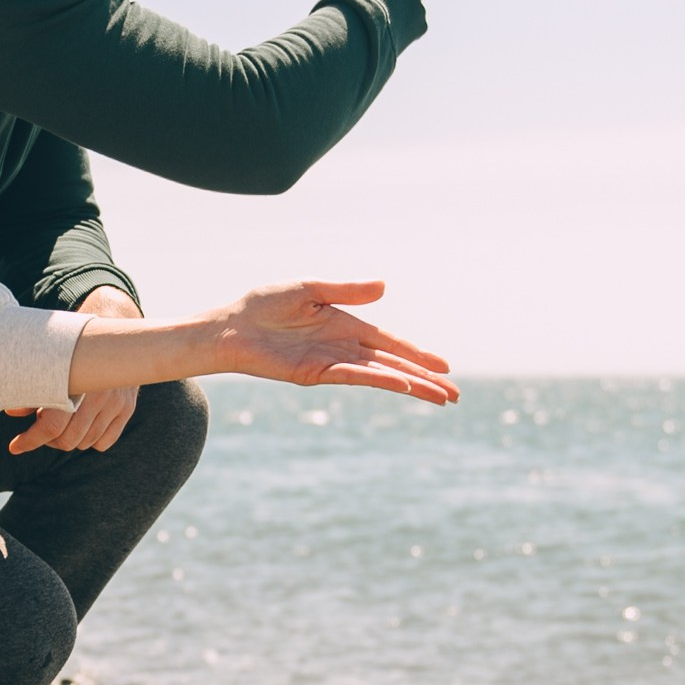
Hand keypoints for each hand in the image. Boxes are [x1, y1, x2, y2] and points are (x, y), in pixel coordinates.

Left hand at [7, 287, 142, 453]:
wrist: (114, 328)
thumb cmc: (75, 347)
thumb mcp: (51, 362)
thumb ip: (32, 388)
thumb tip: (11, 412)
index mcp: (76, 382)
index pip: (51, 426)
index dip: (30, 441)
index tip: (14, 447)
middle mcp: (98, 394)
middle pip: (68, 440)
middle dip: (50, 439)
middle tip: (42, 424)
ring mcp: (115, 403)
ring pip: (86, 442)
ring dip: (69, 438)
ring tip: (63, 418)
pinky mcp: (126, 408)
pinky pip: (105, 441)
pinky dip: (91, 439)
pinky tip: (82, 424)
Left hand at [208, 280, 457, 402]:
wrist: (231, 326)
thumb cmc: (264, 305)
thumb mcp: (310, 289)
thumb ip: (346, 291)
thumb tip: (384, 287)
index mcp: (345, 324)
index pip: (390, 343)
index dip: (417, 354)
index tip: (445, 367)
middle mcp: (343, 347)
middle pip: (393, 364)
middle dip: (424, 378)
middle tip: (454, 394)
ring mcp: (331, 362)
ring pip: (380, 375)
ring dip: (411, 386)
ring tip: (440, 398)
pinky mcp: (314, 374)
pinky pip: (354, 376)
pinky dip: (380, 379)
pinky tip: (404, 385)